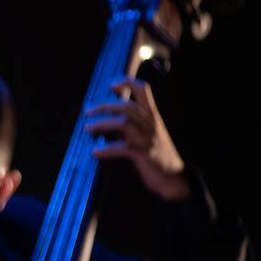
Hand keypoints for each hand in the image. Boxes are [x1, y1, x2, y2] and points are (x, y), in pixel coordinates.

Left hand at [84, 77, 190, 200]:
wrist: (172, 177)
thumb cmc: (155, 153)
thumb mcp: (146, 133)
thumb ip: (130, 123)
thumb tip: (106, 117)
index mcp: (152, 115)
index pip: (143, 90)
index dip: (127, 83)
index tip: (112, 85)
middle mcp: (150, 123)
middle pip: (126, 106)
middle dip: (104, 106)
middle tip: (88, 111)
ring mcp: (147, 138)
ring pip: (122, 124)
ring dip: (102, 124)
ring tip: (87, 129)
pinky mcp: (143, 154)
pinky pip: (122, 148)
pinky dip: (106, 149)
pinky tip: (95, 152)